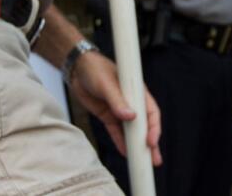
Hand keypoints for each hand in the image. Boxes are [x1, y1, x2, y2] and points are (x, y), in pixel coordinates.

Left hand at [69, 51, 161, 165]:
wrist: (77, 68)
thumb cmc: (96, 69)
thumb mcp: (106, 83)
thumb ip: (117, 100)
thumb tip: (130, 117)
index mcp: (137, 91)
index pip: (151, 112)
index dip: (153, 127)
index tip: (151, 141)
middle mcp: (132, 102)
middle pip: (144, 125)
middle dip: (150, 143)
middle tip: (154, 160)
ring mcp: (120, 110)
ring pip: (131, 132)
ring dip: (136, 146)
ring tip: (143, 162)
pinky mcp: (108, 116)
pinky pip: (117, 132)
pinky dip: (121, 142)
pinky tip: (126, 153)